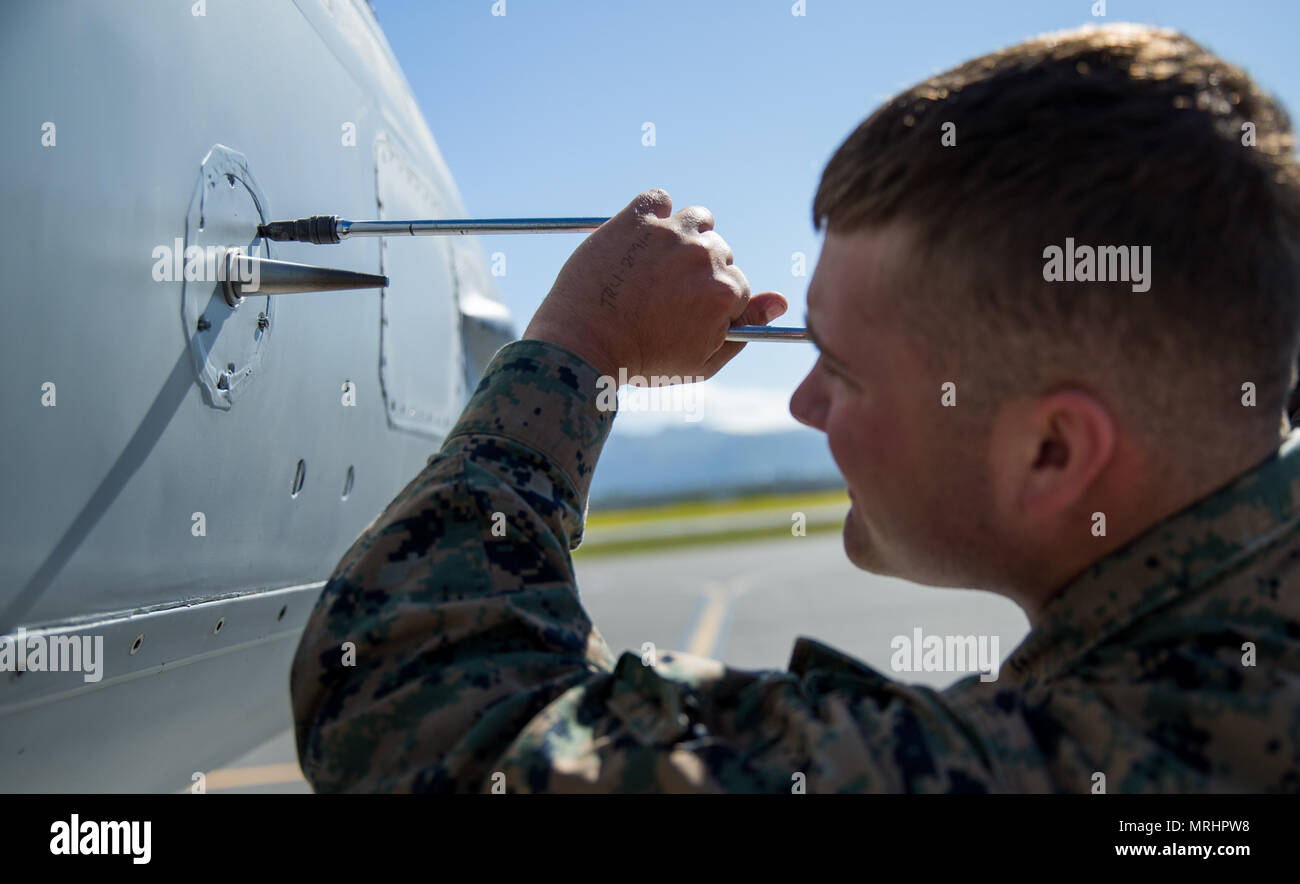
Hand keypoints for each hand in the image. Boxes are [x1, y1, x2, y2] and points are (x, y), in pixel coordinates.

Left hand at [522, 188, 787, 380]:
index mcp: (725, 290)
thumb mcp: (703, 359)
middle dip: (700, 272)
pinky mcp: (634, 218)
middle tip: (666, 296)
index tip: (687, 314)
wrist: (582, 346)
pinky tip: (641, 237)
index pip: (737, 286)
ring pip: (697, 219)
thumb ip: (745, 330)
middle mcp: (702, 255)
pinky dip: (655, 211)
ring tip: (659, 263)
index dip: (714, 303)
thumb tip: (780, 302)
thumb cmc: (643, 361)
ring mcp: (668, 233)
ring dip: (686, 237)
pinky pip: (659, 198)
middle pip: (718, 252)